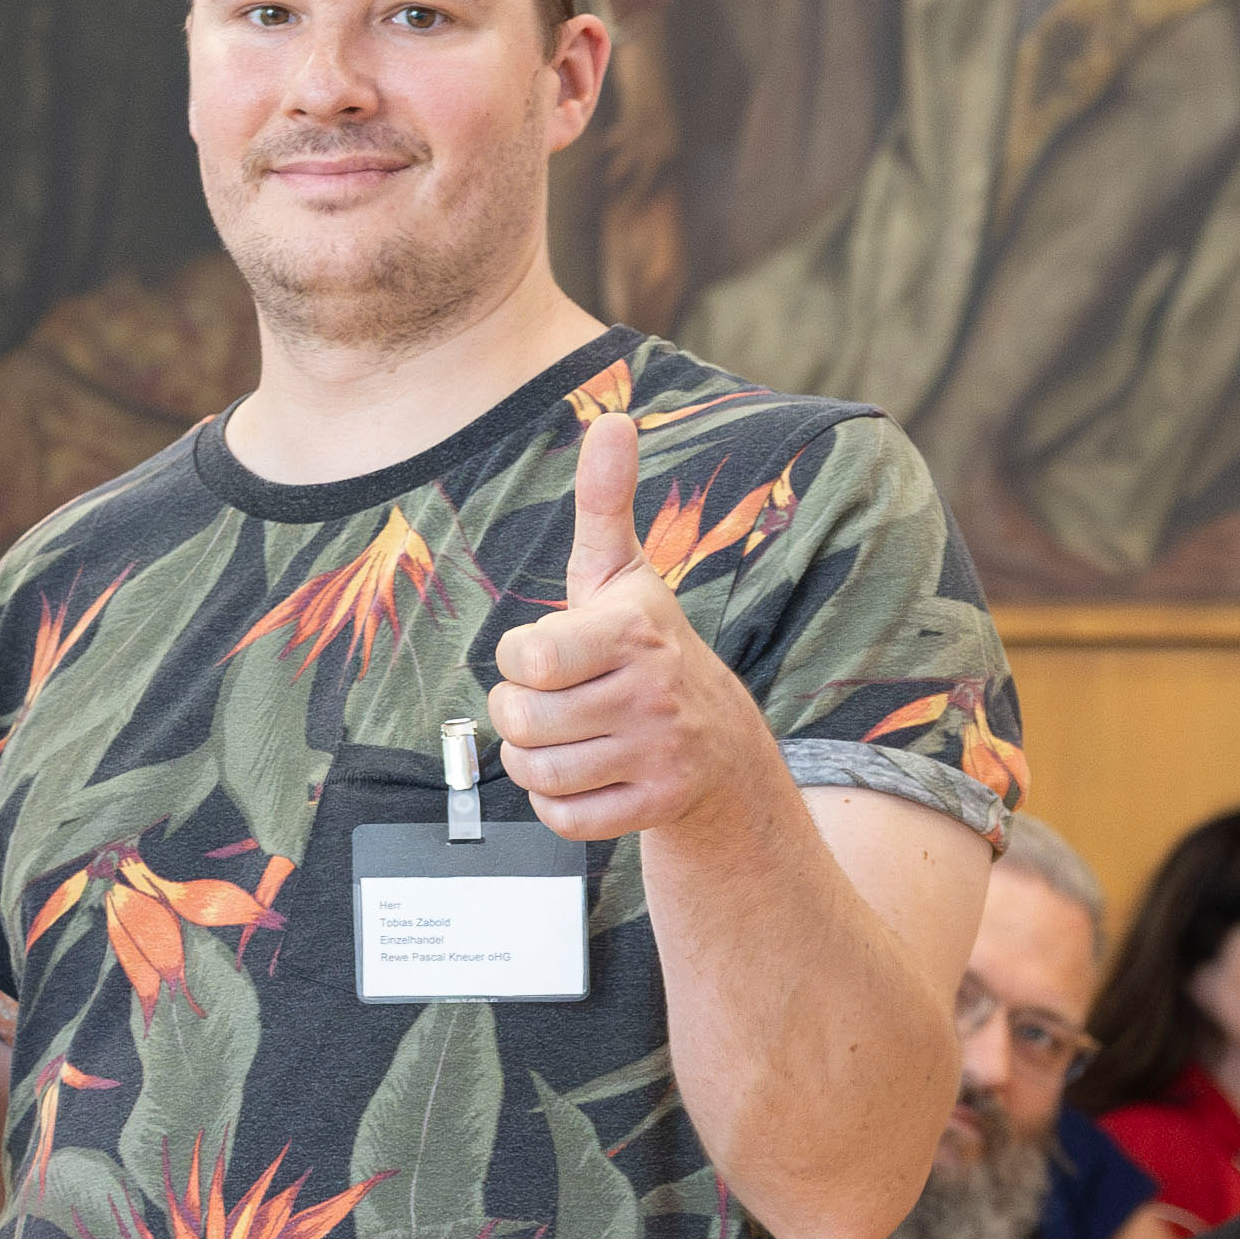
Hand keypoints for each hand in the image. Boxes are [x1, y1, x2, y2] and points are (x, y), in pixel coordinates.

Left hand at [484, 415, 770, 847]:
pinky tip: (589, 776)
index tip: (548, 654)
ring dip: (537, 761)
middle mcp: (654, 692)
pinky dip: (560, 806)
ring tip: (573, 736)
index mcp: (635, 630)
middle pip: (521, 720)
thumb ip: (605, 502)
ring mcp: (660, 753)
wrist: (720, 743)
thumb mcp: (622, 575)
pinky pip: (563, 819)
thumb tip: (612, 419)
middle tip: (555, 702)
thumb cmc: (646, 648)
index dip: (519, 659)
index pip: (527, 657)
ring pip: (536, 773)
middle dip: (520, 714)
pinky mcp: (657, 806)